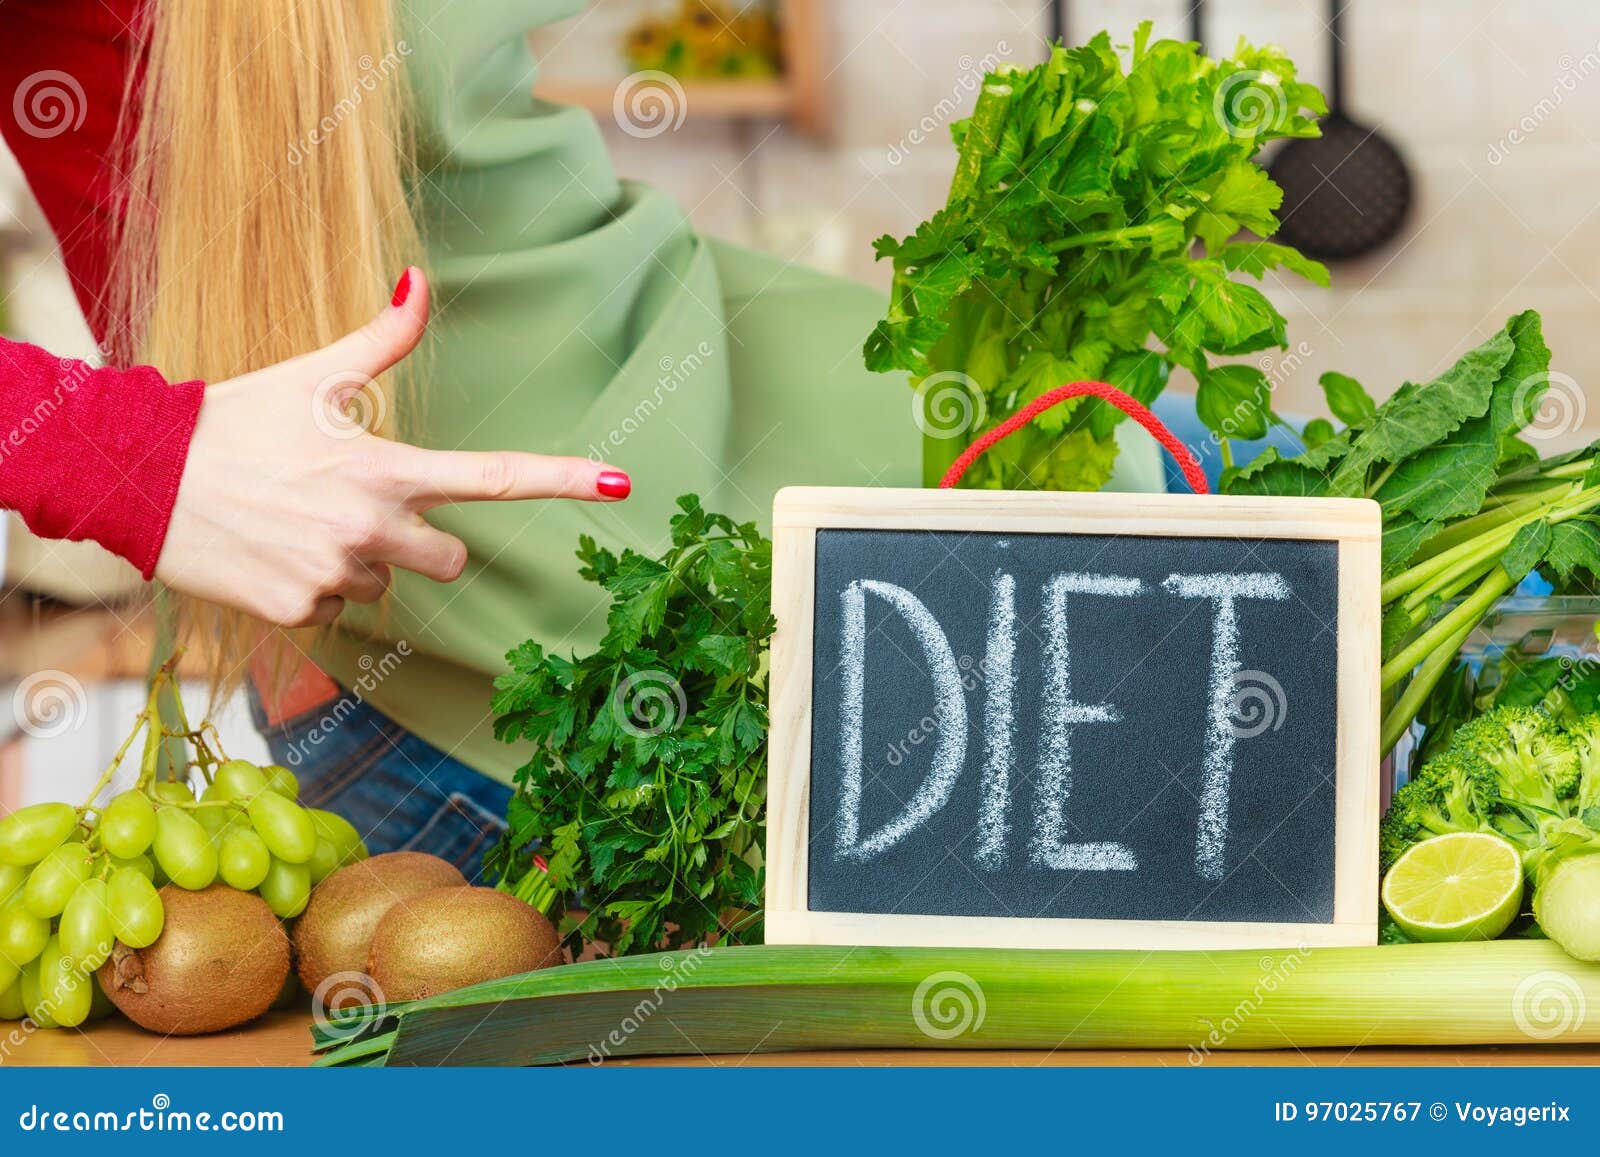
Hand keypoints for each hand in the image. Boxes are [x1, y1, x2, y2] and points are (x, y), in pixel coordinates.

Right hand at [154, 267, 629, 626]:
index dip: (562, 478)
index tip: (619, 482)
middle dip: (422, 543)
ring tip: (299, 525)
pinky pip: (335, 612)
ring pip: (388, 588)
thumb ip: (382, 341)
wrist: (140, 477)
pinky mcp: (298, 611)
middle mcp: (373, 526)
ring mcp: (336, 573)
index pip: (494, 477)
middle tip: (360, 510)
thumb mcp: (312, 377)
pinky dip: (312, 590)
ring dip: (361, 566)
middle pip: (452, 560)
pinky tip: (271, 555)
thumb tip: (420, 282)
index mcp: (388, 468)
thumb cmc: (235, 420)